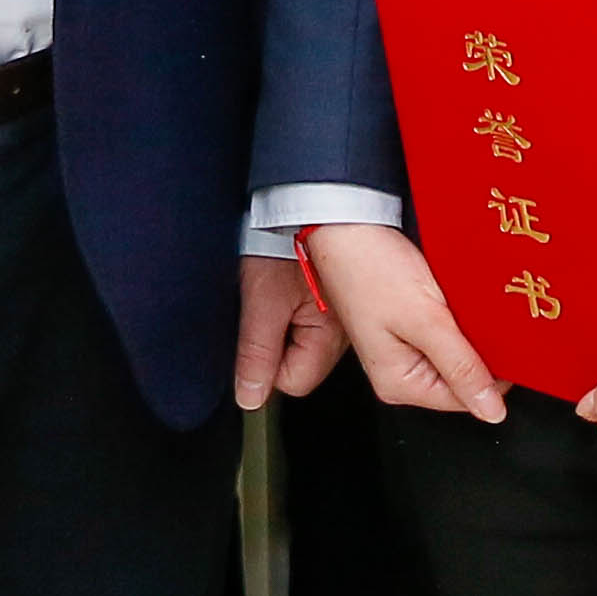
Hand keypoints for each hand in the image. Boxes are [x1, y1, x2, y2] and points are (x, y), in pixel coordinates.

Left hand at [233, 249, 344, 406]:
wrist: (307, 200)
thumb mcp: (261, 299)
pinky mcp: (343, 300)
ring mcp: (347, 316)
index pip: (294, 381)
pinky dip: (301, 309)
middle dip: (281, 345)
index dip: (268, 364)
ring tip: (282, 292)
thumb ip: (256, 352)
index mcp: (330, 337)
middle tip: (271, 309)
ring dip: (290, 325)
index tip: (259, 338)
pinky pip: (316, 322)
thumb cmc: (287, 238)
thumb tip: (249, 395)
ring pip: (310, 344)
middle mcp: (346, 333)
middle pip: (304, 365)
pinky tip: (295, 285)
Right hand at [300, 224, 502, 422]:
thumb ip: (461, 366)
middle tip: (480, 315)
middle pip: (462, 374)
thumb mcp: (424, 320)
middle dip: (479, 348)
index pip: (465, 398)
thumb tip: (492, 411)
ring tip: (463, 301)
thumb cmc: (370, 267)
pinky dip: (458, 313)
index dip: (493, 372)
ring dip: (470, 329)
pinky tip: (455, 294)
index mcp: (399, 383)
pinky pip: (447, 329)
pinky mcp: (409, 321)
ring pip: (457, 350)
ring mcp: (403, 345)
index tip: (506, 343)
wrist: (347, 223)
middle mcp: (399, 370)